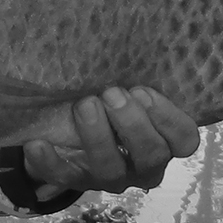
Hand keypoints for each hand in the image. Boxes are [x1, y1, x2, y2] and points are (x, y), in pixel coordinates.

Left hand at [22, 85, 198, 193]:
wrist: (69, 131)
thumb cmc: (110, 104)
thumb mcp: (128, 92)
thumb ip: (135, 82)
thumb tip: (126, 41)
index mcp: (164, 141)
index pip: (184, 140)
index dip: (168, 118)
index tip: (143, 90)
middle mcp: (143, 166)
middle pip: (152, 156)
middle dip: (132, 124)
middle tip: (112, 93)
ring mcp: (111, 177)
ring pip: (111, 170)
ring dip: (97, 136)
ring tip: (83, 105)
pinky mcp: (77, 182)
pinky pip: (64, 178)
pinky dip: (50, 162)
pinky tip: (37, 144)